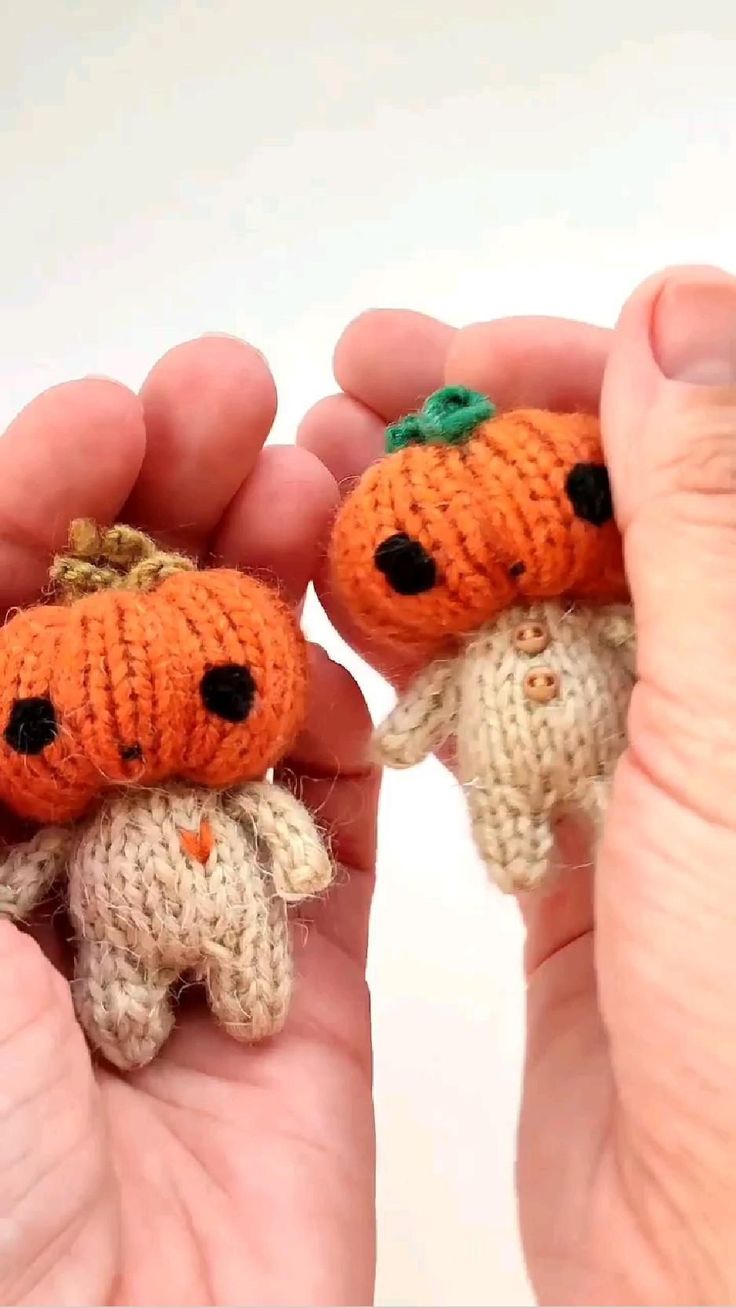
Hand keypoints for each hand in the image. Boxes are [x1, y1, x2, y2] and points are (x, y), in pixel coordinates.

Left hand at [0, 339, 378, 1305]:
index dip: (44, 497)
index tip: (115, 416)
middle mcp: (52, 838)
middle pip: (118, 628)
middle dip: (169, 499)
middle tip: (234, 399)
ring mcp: (181, 885)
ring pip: (231, 691)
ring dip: (267, 575)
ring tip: (306, 482)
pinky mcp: (298, 952)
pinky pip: (334, 804)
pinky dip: (345, 707)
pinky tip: (352, 633)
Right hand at [300, 267, 735, 1304]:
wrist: (722, 1246)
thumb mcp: (734, 729)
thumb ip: (706, 516)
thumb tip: (682, 306)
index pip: (692, 439)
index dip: (575, 373)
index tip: (450, 353)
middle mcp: (721, 683)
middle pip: (596, 503)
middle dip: (471, 436)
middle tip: (351, 386)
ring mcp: (642, 760)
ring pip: (527, 595)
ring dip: (429, 533)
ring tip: (318, 485)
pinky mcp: (567, 837)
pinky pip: (482, 708)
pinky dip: (414, 651)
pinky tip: (348, 611)